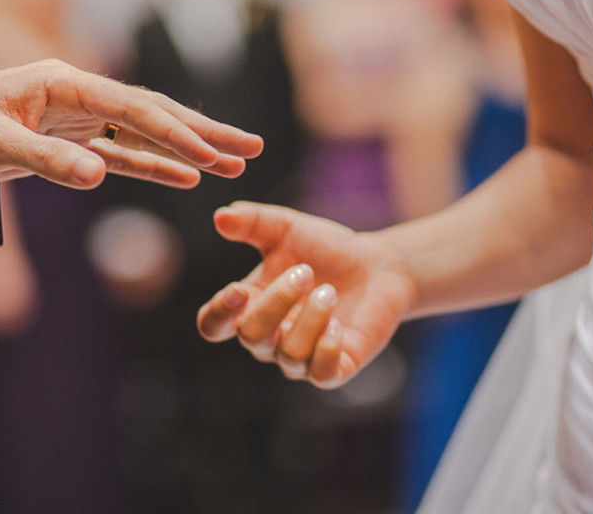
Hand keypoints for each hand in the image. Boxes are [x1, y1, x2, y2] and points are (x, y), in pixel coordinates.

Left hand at [0, 59, 263, 190]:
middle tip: (253, 148)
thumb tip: (98, 175)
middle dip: (202, 132)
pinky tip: (185, 179)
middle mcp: (76, 94)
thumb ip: (44, 160)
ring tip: (235, 163)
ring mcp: (75, 117)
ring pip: (143, 134)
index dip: (175, 134)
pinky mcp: (66, 140)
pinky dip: (151, 167)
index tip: (213, 157)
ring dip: (187, 150)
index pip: (132, 109)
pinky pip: (119, 155)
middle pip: (152, 113)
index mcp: (62, 82)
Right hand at [196, 202, 413, 388]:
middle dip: (277, 301)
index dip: (219, 313)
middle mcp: (270, 339)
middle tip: (305, 272)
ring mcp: (301, 358)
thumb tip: (220, 217)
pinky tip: (339, 323)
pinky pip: (322, 374)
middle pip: (252, 336)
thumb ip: (252, 221)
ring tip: (329, 291)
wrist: (379, 265)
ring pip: (289, 354)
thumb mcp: (287, 228)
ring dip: (311, 318)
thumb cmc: (325, 249)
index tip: (238, 289)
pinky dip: (328, 348)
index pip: (214, 325)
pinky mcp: (335, 369)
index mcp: (250, 306)